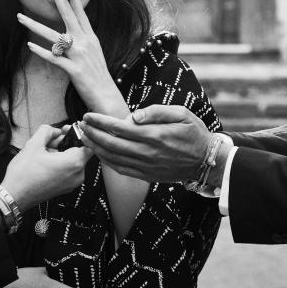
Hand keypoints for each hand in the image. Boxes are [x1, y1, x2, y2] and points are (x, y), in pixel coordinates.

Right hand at [0, 124, 90, 210]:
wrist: (14, 197)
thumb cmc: (23, 175)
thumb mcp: (33, 145)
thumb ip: (47, 131)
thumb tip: (54, 130)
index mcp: (73, 163)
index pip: (89, 144)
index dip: (79, 134)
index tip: (69, 130)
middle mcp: (77, 175)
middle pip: (79, 151)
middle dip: (66, 142)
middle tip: (52, 139)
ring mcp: (72, 183)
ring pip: (73, 161)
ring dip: (61, 152)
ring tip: (45, 151)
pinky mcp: (65, 188)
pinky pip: (68, 170)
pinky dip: (60, 163)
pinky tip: (45, 161)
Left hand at [16, 0, 128, 117]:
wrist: (107, 96)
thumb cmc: (98, 75)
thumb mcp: (95, 52)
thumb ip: (84, 39)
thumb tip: (75, 28)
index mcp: (91, 37)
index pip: (80, 12)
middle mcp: (85, 42)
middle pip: (69, 15)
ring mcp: (79, 55)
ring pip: (54, 36)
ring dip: (34, 25)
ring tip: (19, 17)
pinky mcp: (74, 69)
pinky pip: (54, 58)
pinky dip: (41, 51)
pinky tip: (30, 45)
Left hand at [81, 105, 211, 182]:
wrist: (206, 161)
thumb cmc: (194, 133)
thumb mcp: (181, 114)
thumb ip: (156, 112)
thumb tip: (132, 115)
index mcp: (154, 135)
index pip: (119, 128)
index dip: (100, 122)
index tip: (88, 115)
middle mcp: (148, 152)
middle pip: (111, 144)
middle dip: (92, 134)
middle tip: (80, 125)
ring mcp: (146, 166)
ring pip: (113, 159)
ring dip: (95, 148)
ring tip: (83, 138)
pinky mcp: (147, 175)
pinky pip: (121, 169)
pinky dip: (107, 162)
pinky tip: (99, 154)